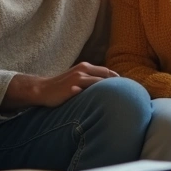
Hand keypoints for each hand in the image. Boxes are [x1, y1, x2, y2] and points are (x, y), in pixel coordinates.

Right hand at [4, 62, 118, 109]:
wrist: (42, 90)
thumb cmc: (62, 86)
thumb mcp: (77, 78)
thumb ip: (90, 80)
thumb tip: (107, 87)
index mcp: (85, 67)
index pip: (107, 72)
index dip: (117, 79)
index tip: (127, 88)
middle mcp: (83, 70)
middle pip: (107, 75)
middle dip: (118, 84)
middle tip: (128, 94)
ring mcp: (78, 78)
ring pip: (100, 82)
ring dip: (110, 90)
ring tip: (121, 99)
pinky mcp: (73, 88)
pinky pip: (89, 91)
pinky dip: (98, 96)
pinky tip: (105, 103)